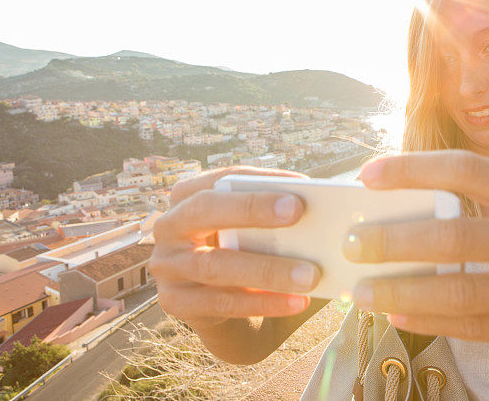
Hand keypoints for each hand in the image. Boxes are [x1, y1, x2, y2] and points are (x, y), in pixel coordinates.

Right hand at [149, 166, 321, 331]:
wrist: (227, 310)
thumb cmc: (248, 254)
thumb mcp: (255, 231)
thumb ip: (275, 217)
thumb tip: (322, 207)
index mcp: (189, 195)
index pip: (223, 178)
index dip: (260, 180)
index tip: (302, 185)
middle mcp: (170, 226)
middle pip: (206, 209)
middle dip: (252, 208)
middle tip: (298, 211)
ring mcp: (167, 266)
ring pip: (216, 265)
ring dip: (267, 269)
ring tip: (310, 275)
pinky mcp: (174, 302)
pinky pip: (222, 302)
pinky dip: (263, 302)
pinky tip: (297, 302)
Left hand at [343, 150, 488, 354]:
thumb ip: (479, 205)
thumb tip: (397, 207)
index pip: (469, 171)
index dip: (414, 169)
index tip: (368, 174)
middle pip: (458, 236)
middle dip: (394, 240)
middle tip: (351, 243)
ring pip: (463, 292)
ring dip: (402, 289)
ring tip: (361, 289)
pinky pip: (477, 328)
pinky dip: (429, 320)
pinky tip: (396, 313)